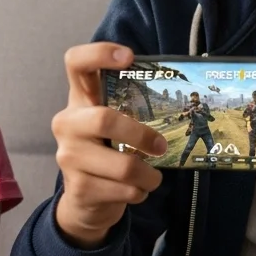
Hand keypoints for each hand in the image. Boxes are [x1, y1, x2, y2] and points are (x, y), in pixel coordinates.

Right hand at [52, 43, 165, 247]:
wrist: (85, 201)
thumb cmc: (107, 154)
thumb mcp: (113, 128)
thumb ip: (130, 111)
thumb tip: (188, 98)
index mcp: (79, 101)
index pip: (75, 63)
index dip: (99, 54)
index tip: (128, 57)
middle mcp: (67, 124)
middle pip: (104, 120)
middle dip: (141, 136)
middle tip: (160, 146)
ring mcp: (68, 156)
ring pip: (122, 166)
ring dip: (148, 176)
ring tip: (152, 178)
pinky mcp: (79, 188)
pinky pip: (124, 191)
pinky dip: (139, 192)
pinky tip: (135, 190)